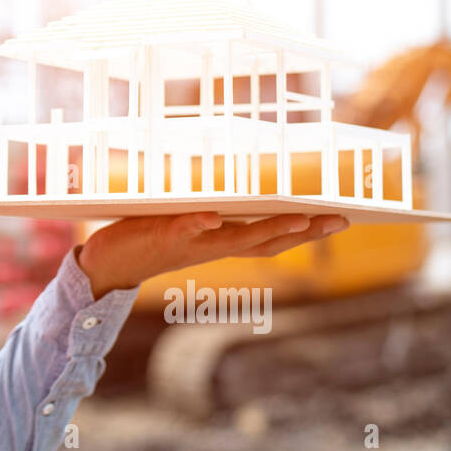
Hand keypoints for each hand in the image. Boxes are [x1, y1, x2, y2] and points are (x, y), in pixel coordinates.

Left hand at [76, 212, 350, 299]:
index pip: (272, 238)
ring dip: (267, 228)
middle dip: (305, 231)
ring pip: (236, 237)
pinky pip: (185, 228)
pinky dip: (199, 223)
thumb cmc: (147, 238)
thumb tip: (233, 185)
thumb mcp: (185, 224)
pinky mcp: (164, 234)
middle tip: (340, 219)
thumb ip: (209, 210)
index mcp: (221, 242)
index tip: (343, 219)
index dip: (307, 231)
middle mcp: (214, 246)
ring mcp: (191, 242)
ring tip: (300, 217)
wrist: (107, 265)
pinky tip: (213, 216)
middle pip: (267, 240)